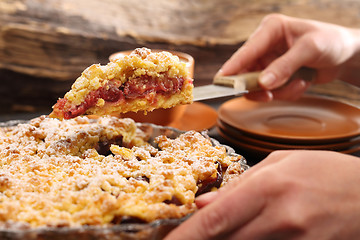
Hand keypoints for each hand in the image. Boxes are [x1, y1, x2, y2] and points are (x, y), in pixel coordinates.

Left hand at [165, 150, 359, 239]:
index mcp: (269, 186)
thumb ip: (240, 184)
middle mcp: (280, 218)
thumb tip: (204, 204)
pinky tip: (250, 233)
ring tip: (225, 229)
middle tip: (186, 237)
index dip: (187, 235)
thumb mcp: (281, 163)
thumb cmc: (325, 172)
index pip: (216, 218)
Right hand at [217, 14, 359, 100]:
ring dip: (280, 90)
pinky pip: (272, 92)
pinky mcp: (276, 76)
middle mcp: (266, 45)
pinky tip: (302, 83)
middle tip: (268, 95)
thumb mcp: (310, 49)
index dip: (233, 66)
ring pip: (260, 86)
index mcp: (271, 29)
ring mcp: (270, 62)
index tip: (222, 81)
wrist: (346, 56)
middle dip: (259, 86)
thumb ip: (285, 66)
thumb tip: (263, 83)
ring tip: (299, 83)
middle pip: (247, 71)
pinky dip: (287, 92)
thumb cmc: (331, 42)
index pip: (247, 50)